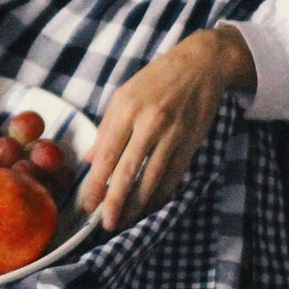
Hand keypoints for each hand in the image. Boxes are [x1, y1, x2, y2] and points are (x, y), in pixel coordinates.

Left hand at [80, 26, 256, 232]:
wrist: (201, 65)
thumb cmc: (156, 79)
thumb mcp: (124, 95)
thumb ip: (106, 128)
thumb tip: (90, 159)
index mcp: (127, 109)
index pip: (107, 154)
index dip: (96, 184)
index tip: (88, 205)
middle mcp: (149, 123)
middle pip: (128, 172)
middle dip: (115, 202)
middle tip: (106, 224)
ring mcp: (173, 134)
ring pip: (152, 179)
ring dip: (138, 205)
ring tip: (126, 221)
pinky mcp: (191, 142)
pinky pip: (173, 176)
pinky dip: (161, 194)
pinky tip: (150, 206)